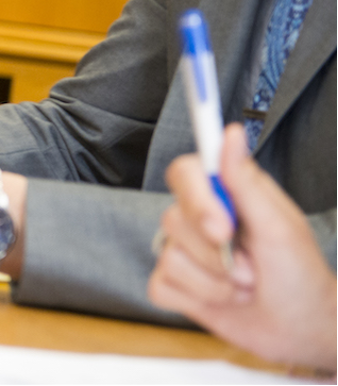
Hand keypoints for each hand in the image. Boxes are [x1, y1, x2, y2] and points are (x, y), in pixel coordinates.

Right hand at [148, 124, 337, 369]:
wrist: (301, 329)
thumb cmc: (300, 275)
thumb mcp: (279, 227)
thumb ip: (245, 182)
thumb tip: (231, 132)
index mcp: (225, 194)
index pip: (183, 173)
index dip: (195, 199)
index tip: (222, 227)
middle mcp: (199, 217)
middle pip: (174, 219)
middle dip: (216, 253)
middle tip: (250, 267)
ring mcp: (184, 251)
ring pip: (169, 257)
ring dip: (215, 282)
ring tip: (244, 286)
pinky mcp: (175, 284)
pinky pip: (162, 286)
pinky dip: (198, 298)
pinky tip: (223, 299)